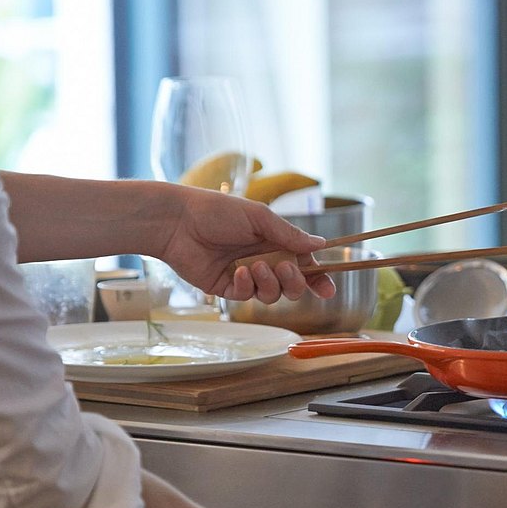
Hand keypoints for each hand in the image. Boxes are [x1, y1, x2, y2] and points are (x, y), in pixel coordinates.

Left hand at [155, 183, 336, 302]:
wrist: (177, 222)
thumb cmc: (216, 211)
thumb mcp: (259, 217)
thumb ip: (290, 234)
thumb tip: (320, 244)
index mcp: (275, 241)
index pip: (304, 264)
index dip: (318, 279)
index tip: (328, 290)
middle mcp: (264, 260)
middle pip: (292, 285)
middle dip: (295, 282)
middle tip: (285, 270)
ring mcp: (246, 276)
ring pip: (272, 295)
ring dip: (270, 284)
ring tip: (255, 267)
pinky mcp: (227, 287)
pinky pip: (247, 297)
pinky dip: (247, 287)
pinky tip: (238, 272)